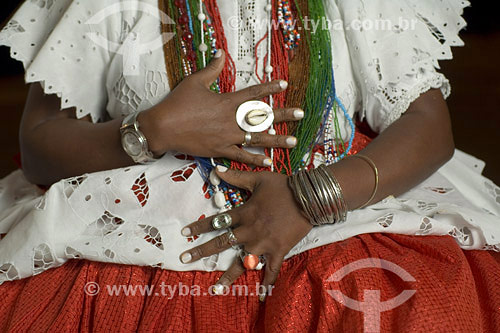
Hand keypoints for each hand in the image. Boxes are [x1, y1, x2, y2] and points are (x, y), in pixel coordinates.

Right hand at [140, 50, 303, 166]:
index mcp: (226, 102)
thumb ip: (211, 69)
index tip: (284, 85)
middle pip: (262, 117)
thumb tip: (220, 53)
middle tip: (300, 113)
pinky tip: (269, 161)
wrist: (163, 128)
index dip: (269, 88)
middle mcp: (231, 120)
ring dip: (276, 139)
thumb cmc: (177, 104)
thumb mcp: (194, 82)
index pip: (253, 93)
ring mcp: (227, 136)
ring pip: (257, 138)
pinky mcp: (220, 150)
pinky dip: (255, 159)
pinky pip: (241, 156)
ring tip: (293, 141)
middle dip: (283, 115)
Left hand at [179, 166, 312, 299]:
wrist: (308, 197)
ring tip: (216, 289)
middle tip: (184, 260)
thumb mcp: (258, 178)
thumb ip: (236, 176)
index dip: (199, 226)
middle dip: (202, 251)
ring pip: (243, 262)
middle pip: (221, 243)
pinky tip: (262, 296)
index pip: (216, 221)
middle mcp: (250, 230)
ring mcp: (264, 243)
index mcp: (244, 213)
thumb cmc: (283, 186)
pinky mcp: (279, 250)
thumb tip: (216, 169)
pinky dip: (267, 283)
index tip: (184, 233)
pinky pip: (272, 270)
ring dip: (229, 276)